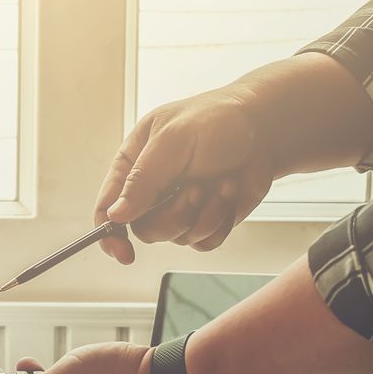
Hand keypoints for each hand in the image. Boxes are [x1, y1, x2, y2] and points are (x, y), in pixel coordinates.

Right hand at [93, 85, 278, 263]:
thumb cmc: (216, 120)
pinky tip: (230, 193)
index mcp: (133, 164)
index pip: (108, 207)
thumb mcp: (173, 141)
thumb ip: (142, 179)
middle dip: (174, 217)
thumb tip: (116, 215)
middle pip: (144, 230)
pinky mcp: (205, 219)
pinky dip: (220, 222)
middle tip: (196, 190)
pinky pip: (204, 243)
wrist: (264, 129)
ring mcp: (179, 206)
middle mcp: (152, 189)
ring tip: (221, 183)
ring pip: (177, 238)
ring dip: (205, 214)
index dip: (109, 234)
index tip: (123, 253)